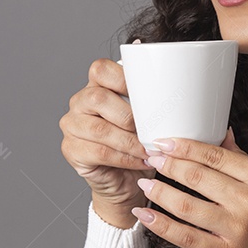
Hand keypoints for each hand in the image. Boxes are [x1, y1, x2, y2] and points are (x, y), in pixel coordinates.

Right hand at [59, 57, 154, 210]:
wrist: (126, 178)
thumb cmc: (138, 143)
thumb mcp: (146, 118)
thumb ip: (150, 102)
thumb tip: (175, 94)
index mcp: (96, 86)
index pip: (101, 69)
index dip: (122, 78)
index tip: (147, 95)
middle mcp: (80, 102)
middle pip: (98, 98)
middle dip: (129, 116)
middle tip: (150, 130)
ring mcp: (72, 126)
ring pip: (100, 129)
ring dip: (130, 142)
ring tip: (149, 150)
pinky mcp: (72, 150)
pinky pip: (100, 152)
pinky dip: (125, 158)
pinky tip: (140, 160)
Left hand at [131, 128, 247, 247]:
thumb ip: (244, 161)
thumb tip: (222, 136)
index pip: (215, 155)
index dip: (184, 147)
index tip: (165, 142)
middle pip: (197, 176)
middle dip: (168, 164)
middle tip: (150, 157)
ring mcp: (237, 228)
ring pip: (187, 205)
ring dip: (160, 192)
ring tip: (146, 182)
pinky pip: (187, 237)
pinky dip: (162, 225)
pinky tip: (146, 215)